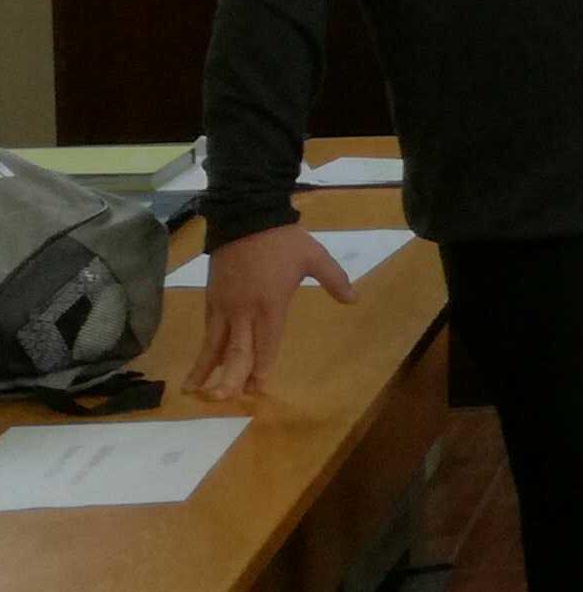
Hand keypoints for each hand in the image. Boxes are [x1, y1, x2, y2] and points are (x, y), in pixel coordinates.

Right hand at [187, 226, 359, 400]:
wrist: (245, 217)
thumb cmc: (283, 240)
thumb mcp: (315, 257)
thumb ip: (335, 280)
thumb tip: (354, 299)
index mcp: (270, 305)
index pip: (265, 344)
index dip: (261, 367)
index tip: (257, 387)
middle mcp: (243, 311)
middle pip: (235, 350)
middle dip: (229, 377)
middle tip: (222, 399)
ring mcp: (224, 306)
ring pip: (213, 344)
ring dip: (206, 368)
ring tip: (195, 391)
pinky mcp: (211, 298)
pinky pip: (208, 330)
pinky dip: (204, 349)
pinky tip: (201, 362)